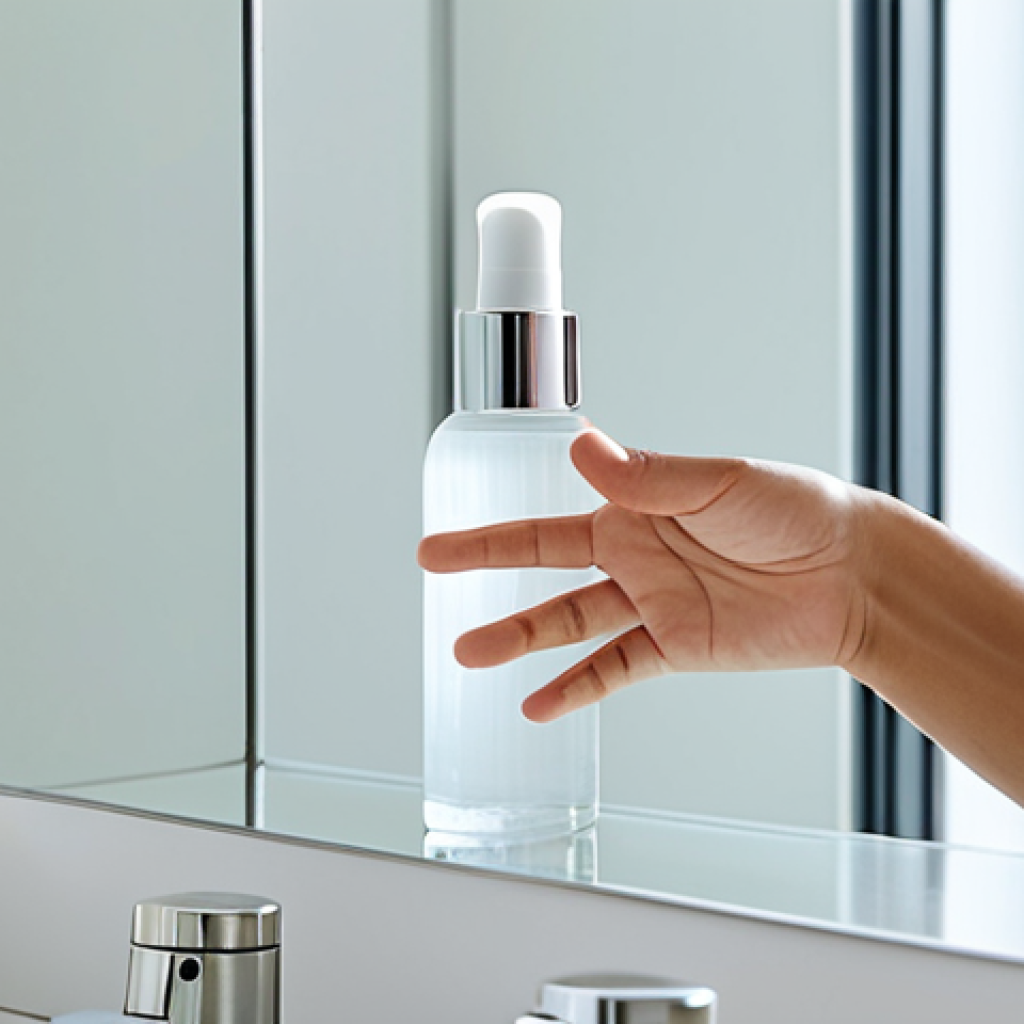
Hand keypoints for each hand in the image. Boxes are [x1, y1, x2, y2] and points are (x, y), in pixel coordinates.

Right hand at [418, 429, 868, 723]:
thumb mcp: (717, 483)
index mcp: (636, 509)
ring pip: (570, 623)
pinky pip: (615, 670)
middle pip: (544, 565)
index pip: (550, 517)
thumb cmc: (794, 511)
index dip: (496, 525)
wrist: (850, 575)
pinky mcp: (676, 648)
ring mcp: (652, 605)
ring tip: (469, 653)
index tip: (447, 530)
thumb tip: (582, 447)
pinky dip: (576, 689)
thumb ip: (648, 478)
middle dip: (485, 562)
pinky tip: (538, 704)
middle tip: (430, 564)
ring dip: (520, 637)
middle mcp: (634, 556)